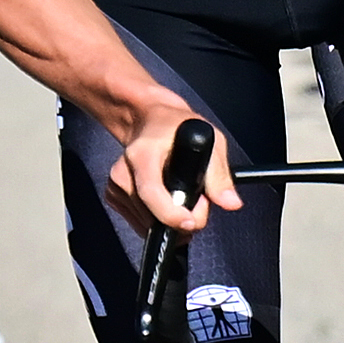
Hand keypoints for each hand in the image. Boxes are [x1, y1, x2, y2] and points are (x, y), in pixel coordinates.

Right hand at [115, 107, 241, 230]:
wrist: (148, 120)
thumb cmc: (178, 127)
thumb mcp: (209, 140)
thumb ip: (219, 174)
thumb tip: (230, 203)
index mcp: (143, 153)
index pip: (151, 191)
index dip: (170, 213)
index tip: (190, 222)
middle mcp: (124, 170)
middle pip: (151, 213)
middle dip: (180, 218)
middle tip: (200, 204)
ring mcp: (115, 184)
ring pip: (146, 222)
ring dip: (169, 219)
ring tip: (182, 198)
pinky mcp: (112, 195)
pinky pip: (138, 222)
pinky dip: (155, 218)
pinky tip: (165, 201)